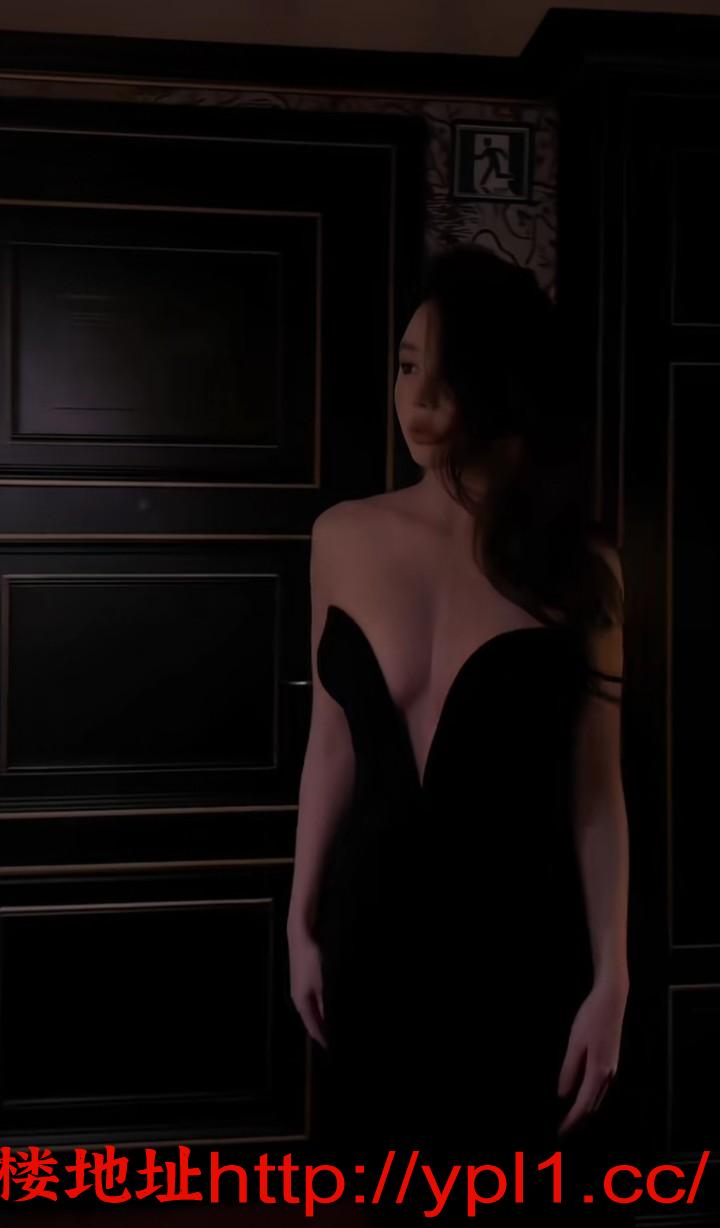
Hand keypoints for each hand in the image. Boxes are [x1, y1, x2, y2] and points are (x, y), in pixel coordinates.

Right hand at [288, 923, 327, 1048]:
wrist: (302, 935)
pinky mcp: (303, 980)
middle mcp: (300, 999)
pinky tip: (329, 1003)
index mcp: (303, 1004)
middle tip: (339, 1036)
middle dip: (325, 1030)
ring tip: (336, 1022)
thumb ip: (327, 1006)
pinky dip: (322, 1006)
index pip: (315, 1029)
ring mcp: (300, 989)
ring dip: (324, 1018)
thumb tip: (332, 1022)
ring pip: (314, 1011)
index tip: (335, 1047)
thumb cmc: (312, 959)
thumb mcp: (324, 985)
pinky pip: (313, 1000)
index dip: (325, 1039)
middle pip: (314, 1021)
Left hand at [556, 977, 628, 1136]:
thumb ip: (569, 1070)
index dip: (571, 1121)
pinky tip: (580, 1096)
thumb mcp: (575, 1043)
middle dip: (578, 1121)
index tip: (560, 1133)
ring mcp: (612, 1069)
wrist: (612, 1000)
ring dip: (584, 1112)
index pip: (583, 1106)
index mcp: (598, 1072)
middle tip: (562, 1131)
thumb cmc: (591, 1019)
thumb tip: (562, 1095)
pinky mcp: (611, 1062)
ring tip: (569, 1118)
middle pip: (592, 1106)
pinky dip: (589, 1099)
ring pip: (597, 1099)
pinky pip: (599, 1089)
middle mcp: (608, 1075)